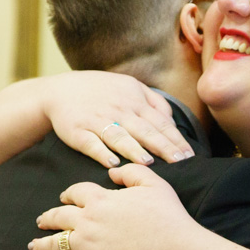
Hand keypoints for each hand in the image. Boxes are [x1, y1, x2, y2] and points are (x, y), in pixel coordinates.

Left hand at [30, 164, 200, 249]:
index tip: (65, 197)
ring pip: (57, 243)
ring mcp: (87, 245)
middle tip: (41, 220)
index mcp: (100, 199)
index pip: (76, 192)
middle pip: (60, 216)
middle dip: (49, 217)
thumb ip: (131, 172)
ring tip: (33, 246)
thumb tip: (112, 173)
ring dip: (42, 244)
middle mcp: (88, 220)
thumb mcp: (153, 183)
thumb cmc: (166, 216)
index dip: (69, 194)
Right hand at [42, 72, 194, 166]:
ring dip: (133, 149)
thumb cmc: (101, 92)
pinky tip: (111, 163)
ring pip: (119, 136)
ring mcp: (97, 120)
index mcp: (134, 101)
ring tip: (148, 162)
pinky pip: (90, 143)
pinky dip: (100, 152)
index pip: (160, 122)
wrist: (60, 90)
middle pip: (144, 131)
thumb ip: (154, 102)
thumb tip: (173, 122)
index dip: (175, 139)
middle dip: (163, 147)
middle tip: (179, 162)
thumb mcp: (130, 86)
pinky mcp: (77, 131)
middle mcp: (118, 110)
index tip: (189, 155)